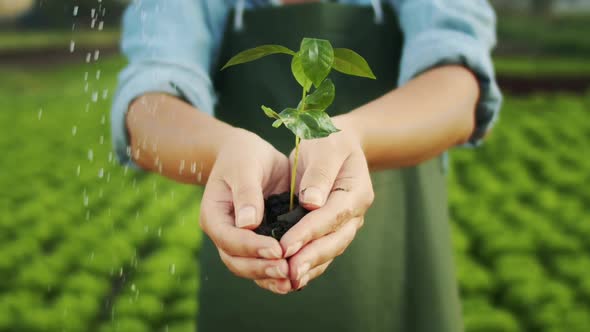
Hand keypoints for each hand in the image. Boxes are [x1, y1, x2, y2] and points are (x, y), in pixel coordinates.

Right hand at [199, 129, 292, 293]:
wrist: (249, 155)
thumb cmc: (243, 156)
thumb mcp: (244, 167)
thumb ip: (246, 193)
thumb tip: (249, 223)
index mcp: (214, 216)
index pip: (229, 239)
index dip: (252, 247)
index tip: (277, 249)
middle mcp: (224, 234)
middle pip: (237, 262)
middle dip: (262, 268)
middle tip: (287, 269)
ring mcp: (240, 241)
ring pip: (250, 269)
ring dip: (271, 278)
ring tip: (293, 280)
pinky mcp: (258, 243)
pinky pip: (265, 264)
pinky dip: (278, 275)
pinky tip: (297, 278)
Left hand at [264, 118, 373, 290]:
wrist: (337, 143)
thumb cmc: (329, 140)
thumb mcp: (325, 147)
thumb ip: (320, 174)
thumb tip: (310, 202)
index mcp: (356, 191)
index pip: (332, 215)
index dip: (309, 232)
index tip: (286, 246)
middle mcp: (355, 213)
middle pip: (334, 240)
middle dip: (310, 258)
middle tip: (288, 273)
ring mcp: (346, 224)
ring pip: (330, 250)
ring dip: (310, 267)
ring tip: (287, 280)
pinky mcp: (332, 230)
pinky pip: (322, 252)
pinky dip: (309, 265)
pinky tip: (290, 278)